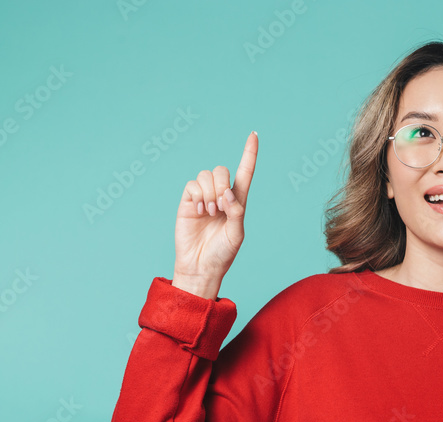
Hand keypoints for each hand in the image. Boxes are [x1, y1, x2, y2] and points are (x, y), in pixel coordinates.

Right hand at [173, 131, 258, 289]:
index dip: (249, 154)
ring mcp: (203, 197)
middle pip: (222, 170)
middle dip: (222, 185)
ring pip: (206, 175)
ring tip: (210, 213)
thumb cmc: (221, 254)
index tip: (254, 135)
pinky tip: (200, 211)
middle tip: (220, 208)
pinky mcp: (188, 201)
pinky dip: (198, 196)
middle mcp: (220, 195)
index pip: (245, 173)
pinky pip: (192, 184)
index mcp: (237, 202)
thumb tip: (227, 192)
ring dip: (210, 193)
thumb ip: (237, 211)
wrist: (200, 266)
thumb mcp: (237, 234)